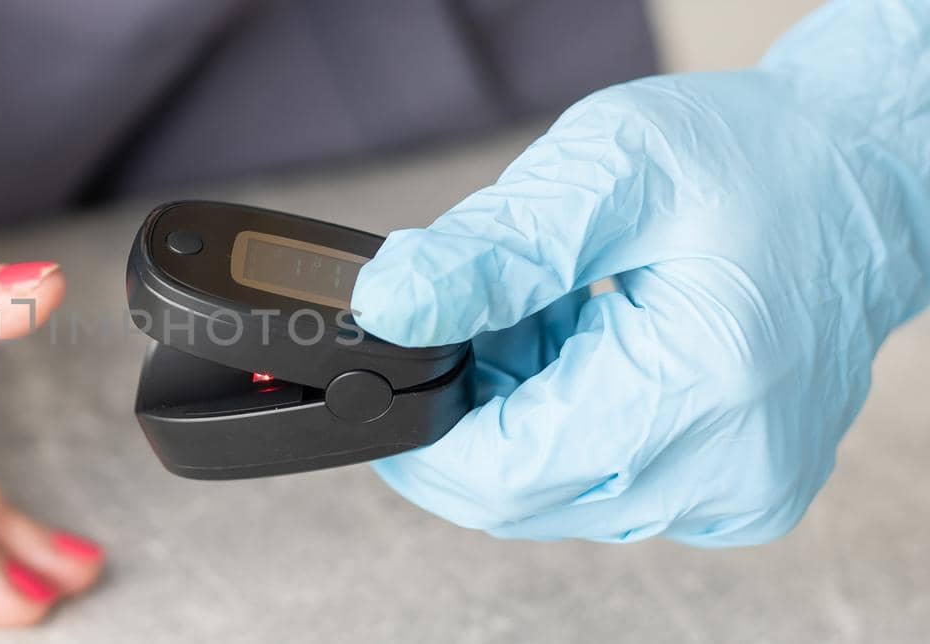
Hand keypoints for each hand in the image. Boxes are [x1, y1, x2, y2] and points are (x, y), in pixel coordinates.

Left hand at [350, 0, 929, 545]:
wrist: (866, 178)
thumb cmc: (758, 158)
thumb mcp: (610, 170)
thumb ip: (493, 249)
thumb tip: (391, 305)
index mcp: (702, 391)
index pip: (501, 477)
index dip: (422, 436)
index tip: (400, 364)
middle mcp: (727, 471)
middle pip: (520, 494)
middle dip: (476, 410)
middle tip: (496, 314)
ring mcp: (736, 494)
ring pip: (557, 491)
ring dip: (526, 412)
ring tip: (564, 313)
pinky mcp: (735, 493)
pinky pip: (607, 484)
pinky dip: (574, 420)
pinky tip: (601, 344)